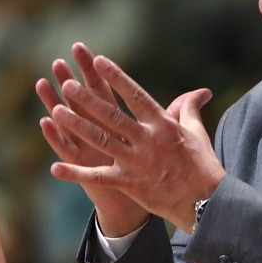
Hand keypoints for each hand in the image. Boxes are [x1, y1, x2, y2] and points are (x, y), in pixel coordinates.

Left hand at [42, 48, 223, 232]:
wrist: (206, 202)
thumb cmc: (202, 165)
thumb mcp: (196, 132)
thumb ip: (189, 108)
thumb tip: (200, 91)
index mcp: (162, 124)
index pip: (135, 95)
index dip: (116, 77)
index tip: (98, 61)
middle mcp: (147, 140)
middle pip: (112, 115)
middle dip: (88, 99)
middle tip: (67, 83)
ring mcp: (136, 162)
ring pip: (101, 140)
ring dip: (78, 125)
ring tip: (56, 111)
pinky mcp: (130, 183)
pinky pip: (98, 177)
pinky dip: (76, 174)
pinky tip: (55, 169)